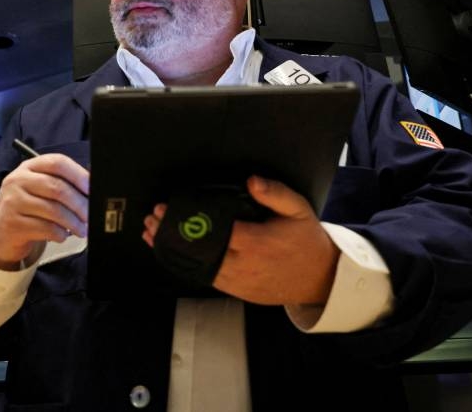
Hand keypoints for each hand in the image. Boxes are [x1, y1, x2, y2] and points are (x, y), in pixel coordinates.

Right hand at [0, 153, 88, 269]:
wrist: (1, 233)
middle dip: (79, 203)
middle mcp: (18, 180)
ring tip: (82, 229)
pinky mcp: (13, 224)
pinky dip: (60, 234)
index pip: (57, 162)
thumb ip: (61, 184)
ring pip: (53, 210)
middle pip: (57, 187)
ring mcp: (13, 202)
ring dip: (73, 222)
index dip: (79, 175)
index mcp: (29, 167)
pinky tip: (63, 235)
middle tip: (90, 215)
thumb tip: (92, 190)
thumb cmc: (28, 208)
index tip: (92, 189)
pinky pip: (45, 228)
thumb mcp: (39, 189)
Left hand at [142, 176, 337, 305]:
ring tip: (152, 233)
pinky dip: (185, 265)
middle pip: (198, 249)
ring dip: (173, 250)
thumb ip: (274, 193)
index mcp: (256, 243)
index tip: (168, 208)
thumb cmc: (305, 239)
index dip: (186, 220)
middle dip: (172, 233)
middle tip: (153, 217)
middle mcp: (243, 265)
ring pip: (197, 266)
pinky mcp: (236, 290)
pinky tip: (172, 253)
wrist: (318, 278)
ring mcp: (238, 281)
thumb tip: (252, 180)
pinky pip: (205, 277)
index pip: (212, 230)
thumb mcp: (298, 209)